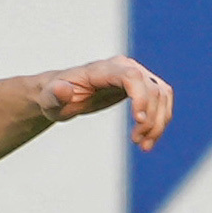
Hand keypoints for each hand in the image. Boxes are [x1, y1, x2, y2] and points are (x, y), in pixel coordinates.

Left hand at [35, 55, 173, 149]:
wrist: (60, 95)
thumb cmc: (54, 96)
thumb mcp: (49, 99)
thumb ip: (56, 94)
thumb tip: (64, 90)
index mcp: (103, 69)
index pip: (132, 77)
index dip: (141, 97)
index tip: (139, 121)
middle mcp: (124, 67)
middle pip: (152, 88)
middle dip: (150, 118)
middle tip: (137, 142)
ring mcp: (136, 74)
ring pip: (162, 95)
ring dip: (158, 122)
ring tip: (144, 145)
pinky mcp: (141, 86)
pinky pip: (161, 101)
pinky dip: (160, 120)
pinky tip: (148, 140)